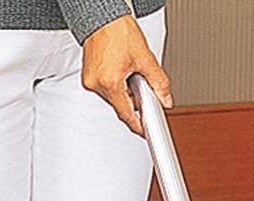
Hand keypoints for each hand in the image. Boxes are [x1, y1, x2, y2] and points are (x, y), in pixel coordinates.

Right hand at [81, 15, 172, 134]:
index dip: (138, 125)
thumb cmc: (117, 30)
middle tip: (141, 84)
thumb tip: (165, 99)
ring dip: (125, 90)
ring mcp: (90, 81)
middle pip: (120, 105)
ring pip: (114, 97)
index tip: (146, 131)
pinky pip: (105, 88)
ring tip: (129, 70)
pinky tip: (120, 68)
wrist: (101, 15)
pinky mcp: (88, 76)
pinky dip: (116, 83)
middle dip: (134, 99)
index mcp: (110, 82)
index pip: (126, 114)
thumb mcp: (144, 58)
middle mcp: (96, 84)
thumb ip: (158, 83)